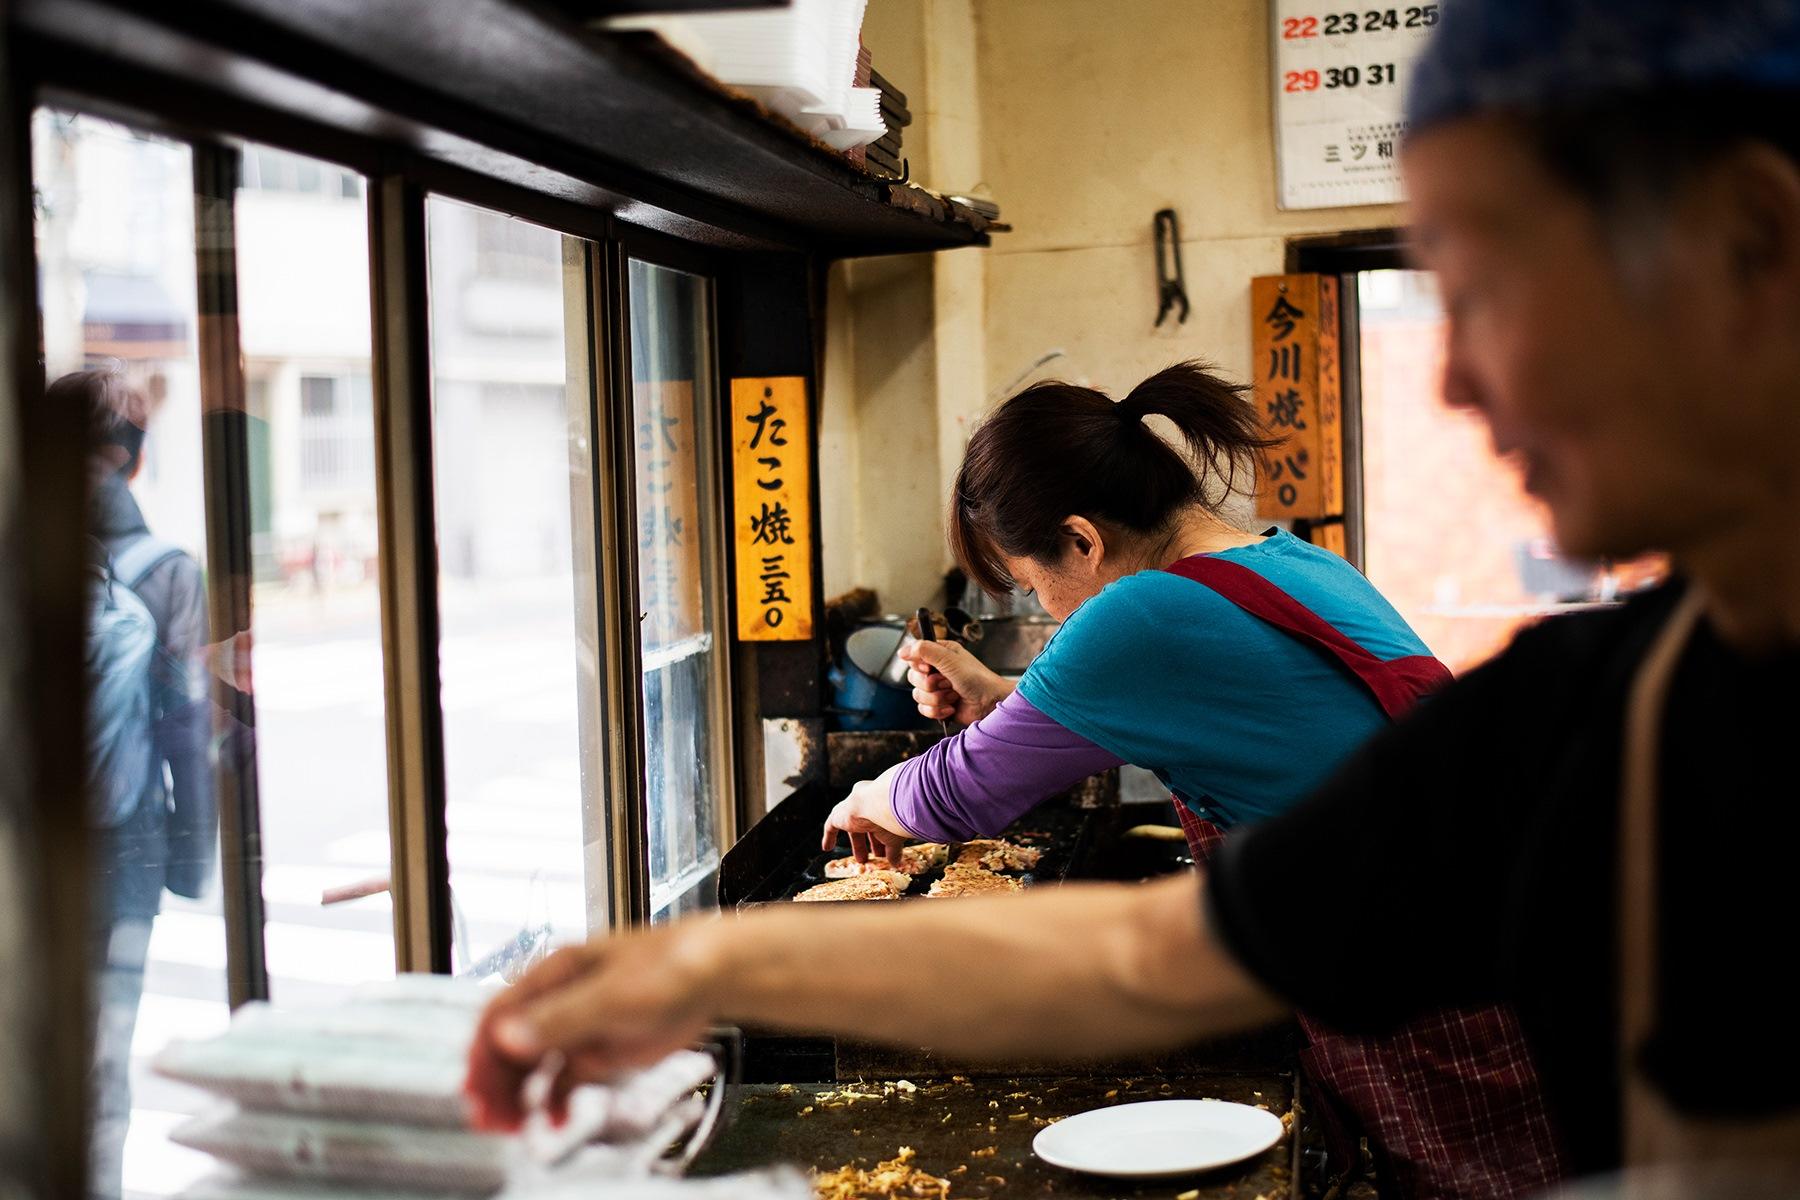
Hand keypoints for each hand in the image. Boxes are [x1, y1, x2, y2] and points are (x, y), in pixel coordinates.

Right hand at [464, 923, 721, 1131]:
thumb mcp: (610, 994)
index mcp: (554, 975)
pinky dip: (553, 1101)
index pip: (499, 1013)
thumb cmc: (668, 965)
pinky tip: (552, 1122)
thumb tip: (507, 1035)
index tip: (476, 1085)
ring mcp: (579, 1026)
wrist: (713, 972)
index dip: (482, 1050)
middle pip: (511, 1043)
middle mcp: (559, 1000)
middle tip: (488, 1117)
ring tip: (511, 1126)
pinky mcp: (600, 1049)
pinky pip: (564, 1079)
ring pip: (532, 1065)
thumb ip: (559, 1018)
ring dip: (518, 1095)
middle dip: (495, 1081)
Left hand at [821, 775, 910, 863]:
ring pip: (854, 829)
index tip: (887, 852)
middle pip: (870, 828)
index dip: (886, 840)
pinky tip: (827, 848)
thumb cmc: (892, 817)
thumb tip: (896, 863)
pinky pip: (831, 826)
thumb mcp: (895, 837)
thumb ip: (894, 850)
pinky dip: (829, 837)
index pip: (884, 827)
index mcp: (884, 810)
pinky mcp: (839, 815)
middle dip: (873, 843)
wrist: (877, 802)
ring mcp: (853, 810)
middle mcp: (869, 808)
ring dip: (858, 845)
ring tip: (861, 860)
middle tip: (877, 856)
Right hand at [899, 640, 1012, 724]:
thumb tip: (902, 651)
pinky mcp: (939, 705)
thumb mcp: (949, 659)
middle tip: (947, 682)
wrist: (991, 703)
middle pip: (913, 678)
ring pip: (917, 695)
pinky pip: (924, 709)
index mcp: (940, 654)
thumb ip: (924, 650)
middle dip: (930, 684)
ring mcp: (938, 689)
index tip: (930, 668)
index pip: (914, 656)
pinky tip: (952, 707)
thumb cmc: (977, 679)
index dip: (919, 665)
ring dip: (936, 698)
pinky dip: (937, 710)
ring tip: (953, 695)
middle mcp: (937, 670)